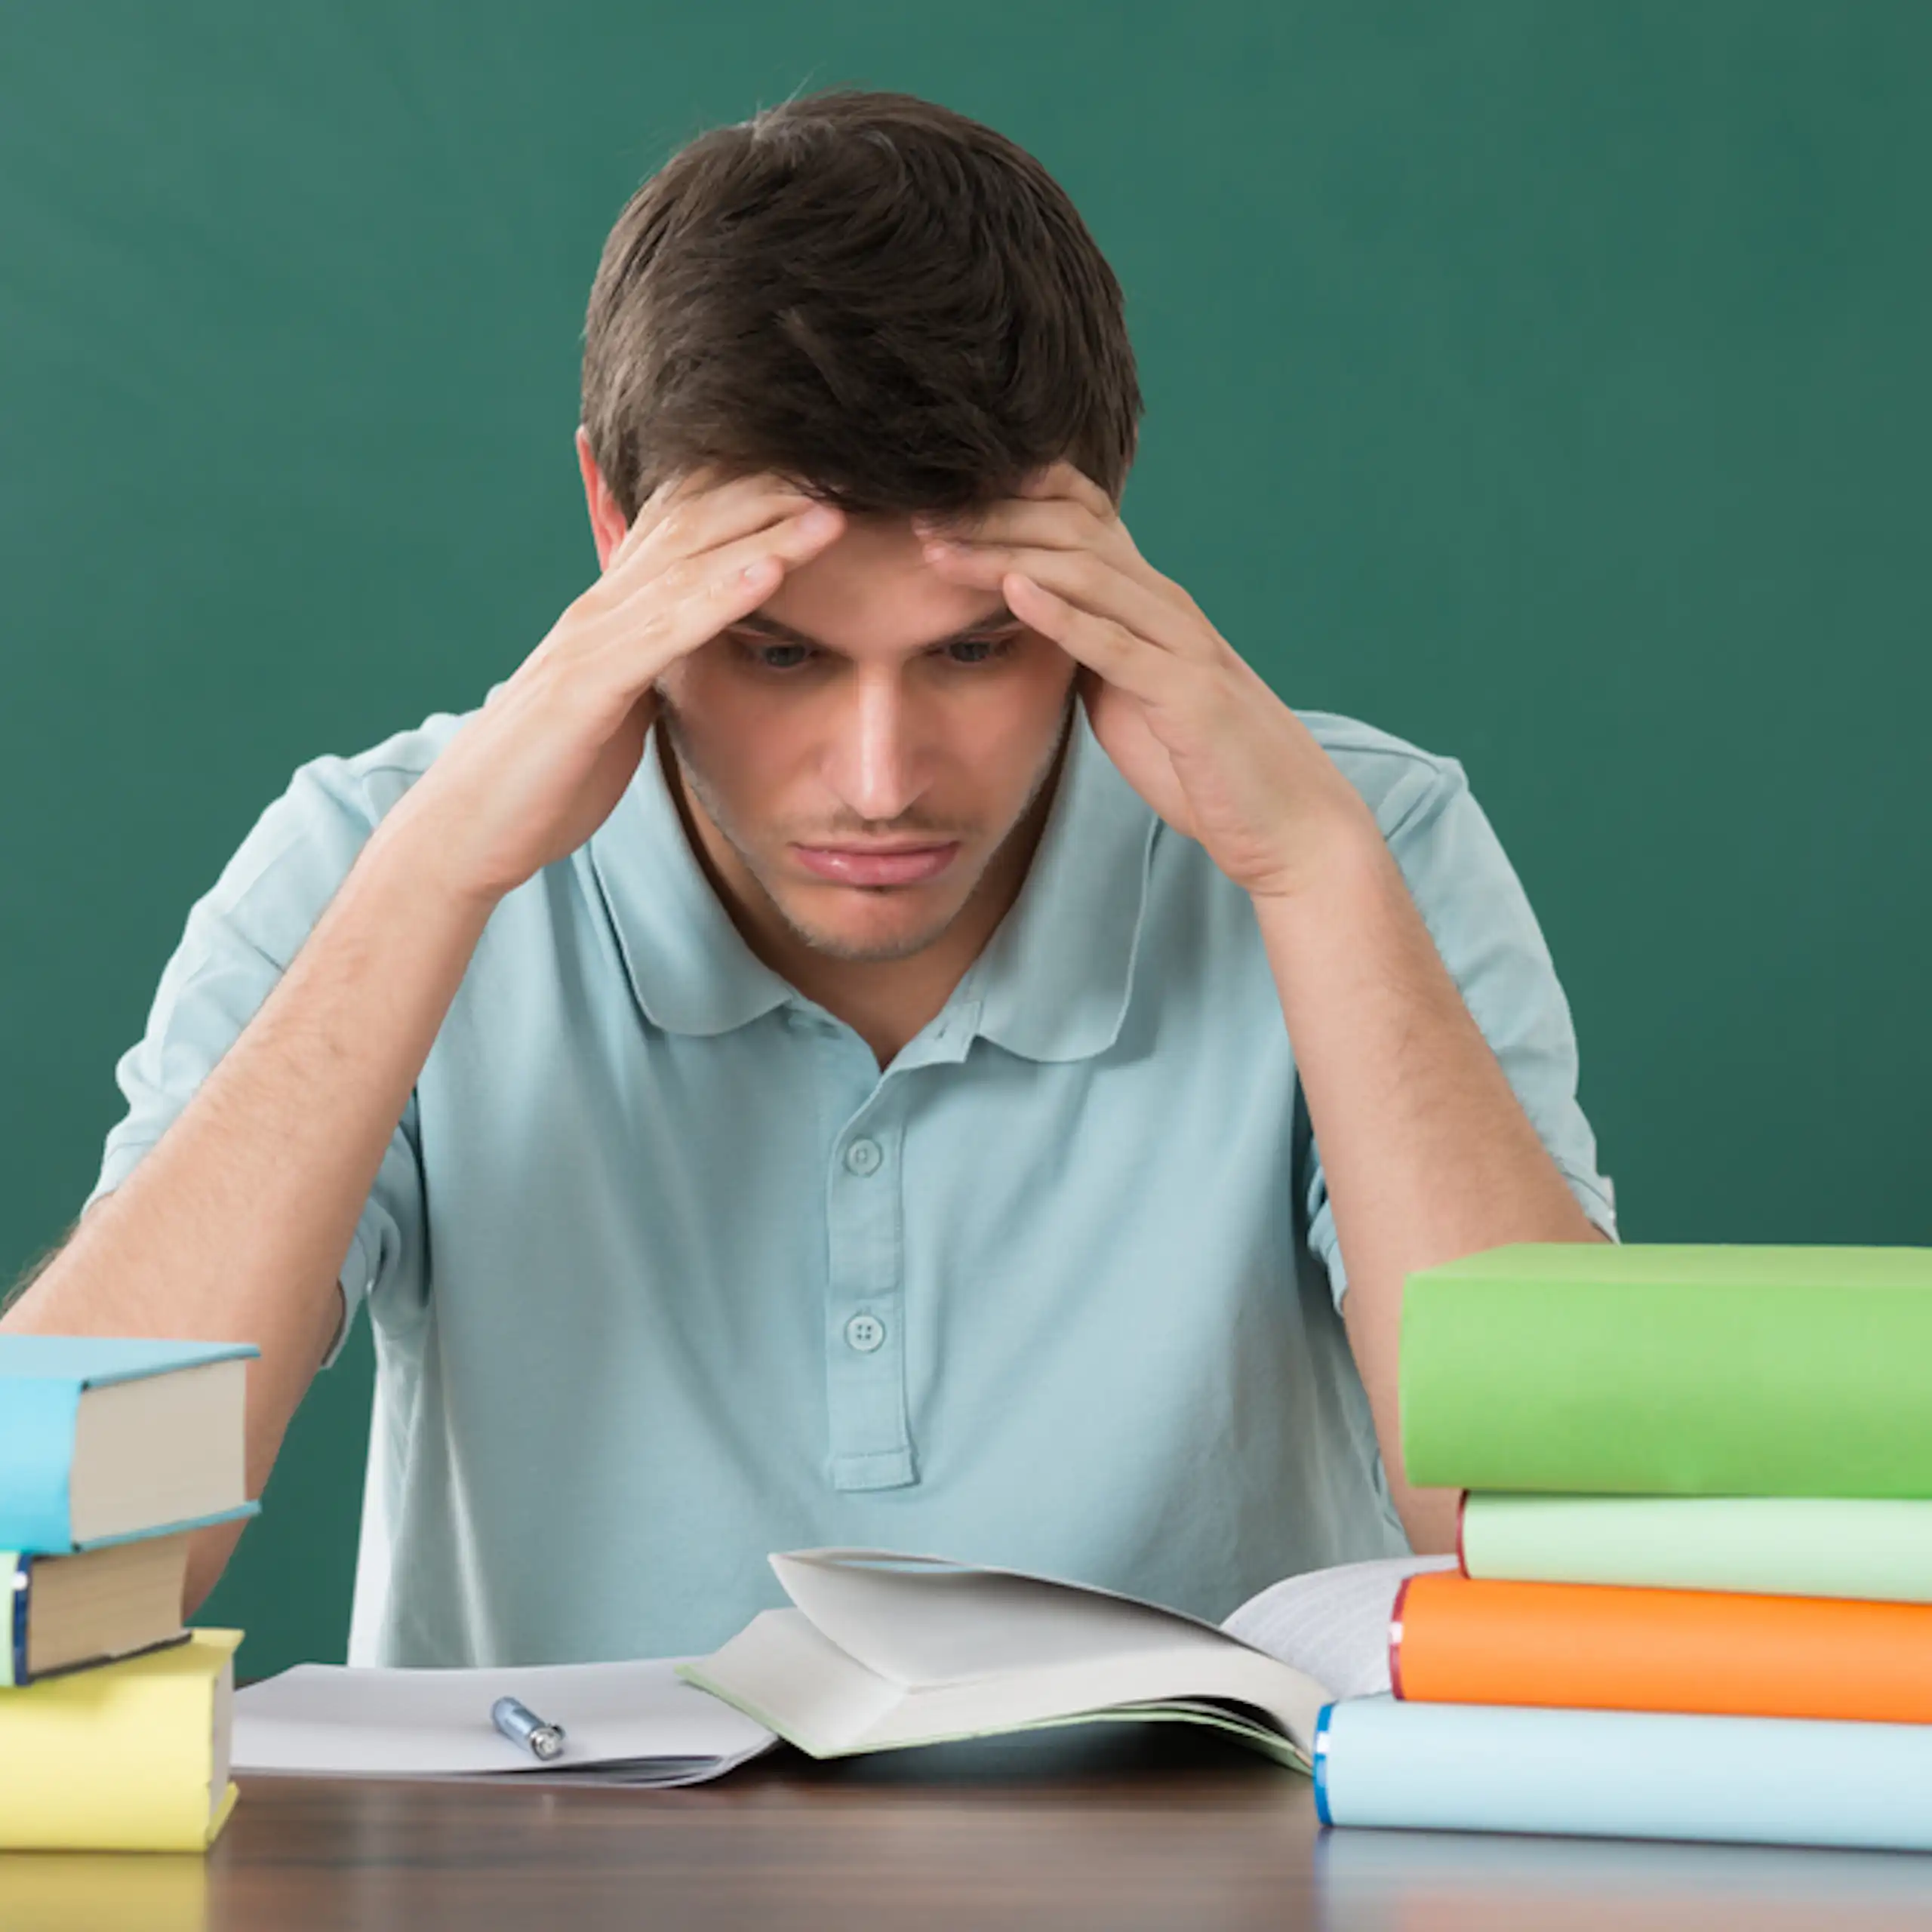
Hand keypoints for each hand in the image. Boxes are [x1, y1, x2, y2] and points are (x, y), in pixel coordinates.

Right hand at [388, 473, 844, 905]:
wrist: (469, 827)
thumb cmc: (548, 772)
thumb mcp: (621, 705)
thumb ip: (658, 664)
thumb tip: (703, 645)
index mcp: (616, 612)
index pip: (689, 530)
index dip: (755, 498)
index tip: (826, 478)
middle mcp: (602, 608)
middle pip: (695, 528)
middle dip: (771, 497)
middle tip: (847, 467)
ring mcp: (591, 642)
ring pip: (689, 569)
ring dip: (764, 537)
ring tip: (830, 511)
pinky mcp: (587, 687)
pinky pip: (665, 632)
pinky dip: (719, 598)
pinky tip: (769, 573)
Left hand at [918, 464, 1377, 901]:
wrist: (1286, 823)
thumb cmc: (1203, 765)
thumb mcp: (1128, 697)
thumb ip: (1087, 653)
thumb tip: (1028, 625)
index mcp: (1150, 604)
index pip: (1084, 517)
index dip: (1013, 495)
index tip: (935, 498)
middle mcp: (1168, 607)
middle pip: (1074, 530)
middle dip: (991, 516)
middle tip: (912, 512)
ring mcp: (1181, 646)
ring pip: (1088, 575)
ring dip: (1006, 554)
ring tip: (938, 546)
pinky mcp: (1188, 697)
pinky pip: (1118, 646)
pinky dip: (1064, 615)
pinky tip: (1014, 592)